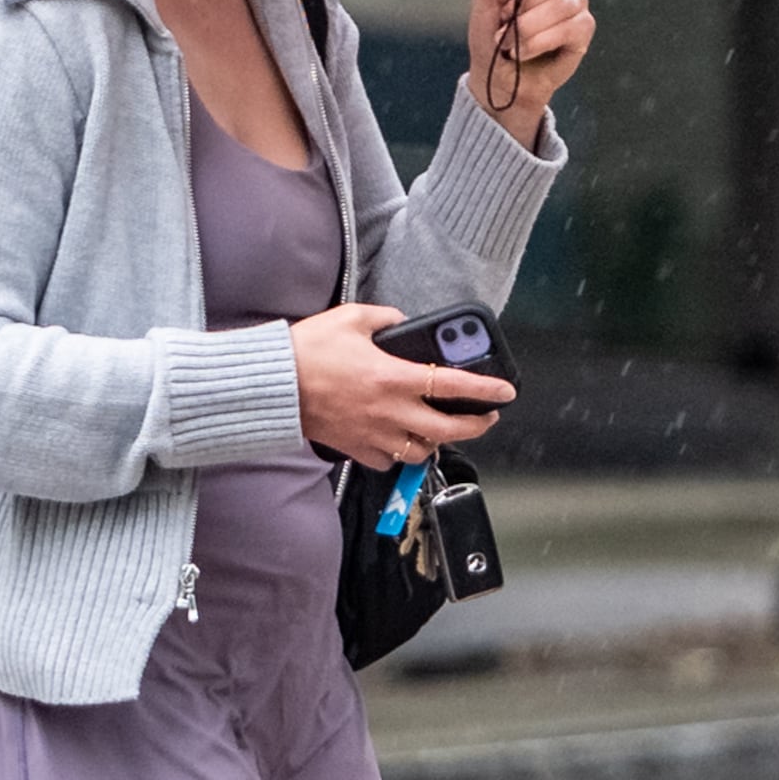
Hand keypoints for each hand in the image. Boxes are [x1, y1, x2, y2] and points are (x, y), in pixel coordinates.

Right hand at [291, 302, 515, 469]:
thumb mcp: (351, 318)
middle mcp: (389, 411)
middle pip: (448, 430)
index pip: (452, 385)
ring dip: (437, 441)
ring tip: (441, 428)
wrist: (272, 384)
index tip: (506, 392)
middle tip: (484, 417)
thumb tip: (402, 323)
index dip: (485, 390)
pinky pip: (389, 460)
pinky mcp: (356, 448)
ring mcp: (373, 434)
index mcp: (392, 377)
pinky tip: (400, 440)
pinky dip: (400, 454)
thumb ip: (386, 319)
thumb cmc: (307, 350)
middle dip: (475, 425)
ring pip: (421, 451)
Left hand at [467, 0, 593, 147]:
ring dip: (529, 28)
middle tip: (504, 25)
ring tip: (511, 44)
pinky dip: (543, 41)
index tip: (500, 0)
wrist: (498, 78)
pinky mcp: (584, 31)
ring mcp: (576, 6)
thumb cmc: (491, 36)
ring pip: (562, 5)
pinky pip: (572, 27)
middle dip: (522, 7)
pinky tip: (526, 52)